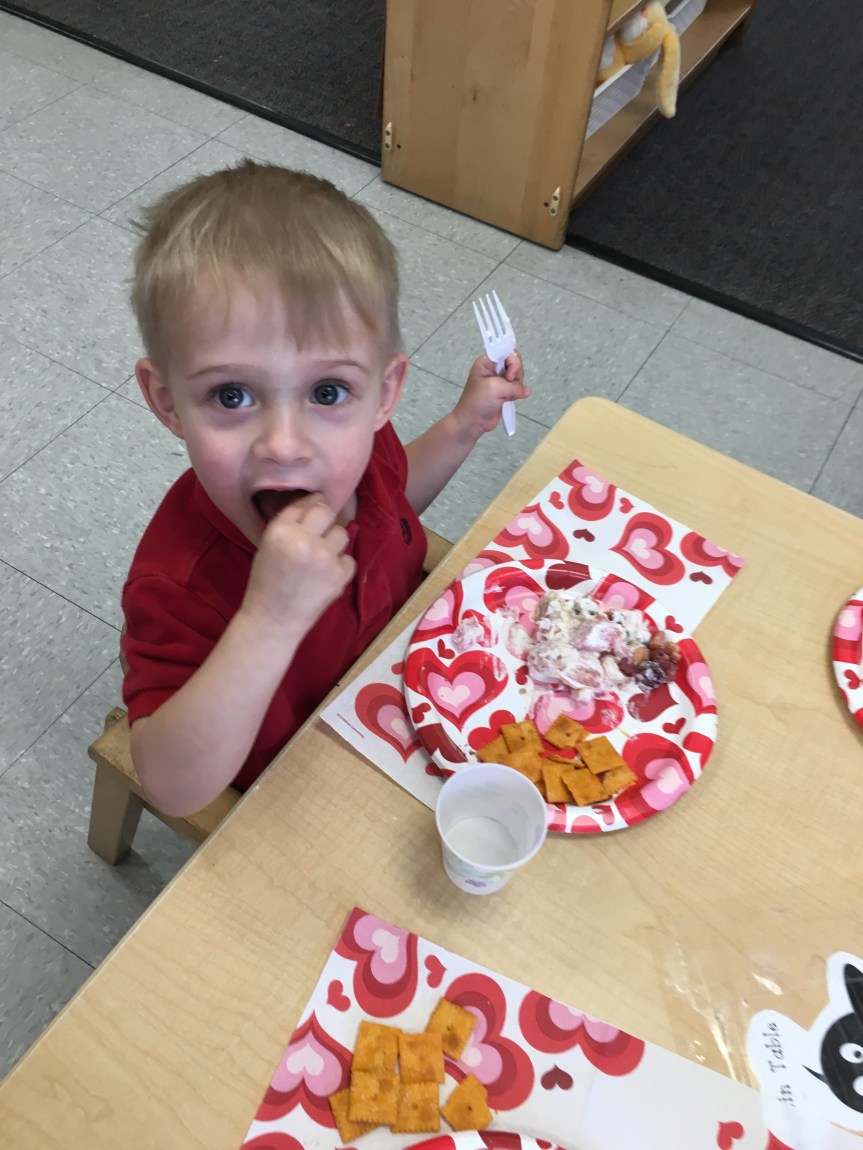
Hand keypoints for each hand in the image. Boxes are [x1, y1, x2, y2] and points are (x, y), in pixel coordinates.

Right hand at [240, 493, 355, 639]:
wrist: (273, 620)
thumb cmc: (266, 582)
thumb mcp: (267, 545)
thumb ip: (289, 524)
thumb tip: (315, 504)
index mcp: (280, 531)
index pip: (305, 503)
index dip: (313, 503)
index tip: (316, 507)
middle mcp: (303, 540)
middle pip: (327, 512)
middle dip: (325, 519)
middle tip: (320, 531)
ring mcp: (324, 558)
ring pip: (342, 534)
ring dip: (334, 543)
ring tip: (321, 557)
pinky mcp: (338, 575)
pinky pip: (349, 559)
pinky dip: (340, 566)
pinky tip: (326, 575)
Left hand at [452, 352, 529, 440]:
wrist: (472, 422)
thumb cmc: (477, 402)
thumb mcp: (494, 388)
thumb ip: (514, 385)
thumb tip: (526, 391)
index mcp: (488, 362)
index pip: (507, 352)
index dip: (512, 361)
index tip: (509, 374)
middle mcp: (494, 369)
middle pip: (515, 363)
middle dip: (516, 374)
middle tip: (508, 383)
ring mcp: (500, 380)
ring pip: (518, 376)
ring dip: (517, 386)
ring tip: (506, 395)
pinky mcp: (505, 391)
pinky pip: (518, 387)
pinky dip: (517, 393)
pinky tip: (510, 399)